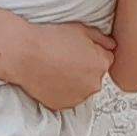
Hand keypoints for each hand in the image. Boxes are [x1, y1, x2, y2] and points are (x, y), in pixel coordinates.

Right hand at [0, 18, 117, 110]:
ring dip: (75, 81)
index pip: (106, 59)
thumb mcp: (81, 30)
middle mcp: (94, 84)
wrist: (24, 55)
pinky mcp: (64, 105)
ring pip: (82, 88)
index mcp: (101, 64)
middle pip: (95, 76)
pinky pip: (69, 98)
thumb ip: (102, 39)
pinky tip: (52, 78)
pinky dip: (63, 91)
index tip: (78, 51)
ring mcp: (79, 97)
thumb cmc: (50, 40)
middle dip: (85, 69)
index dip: (91, 53)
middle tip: (66, 58)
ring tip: (57, 68)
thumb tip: (112, 45)